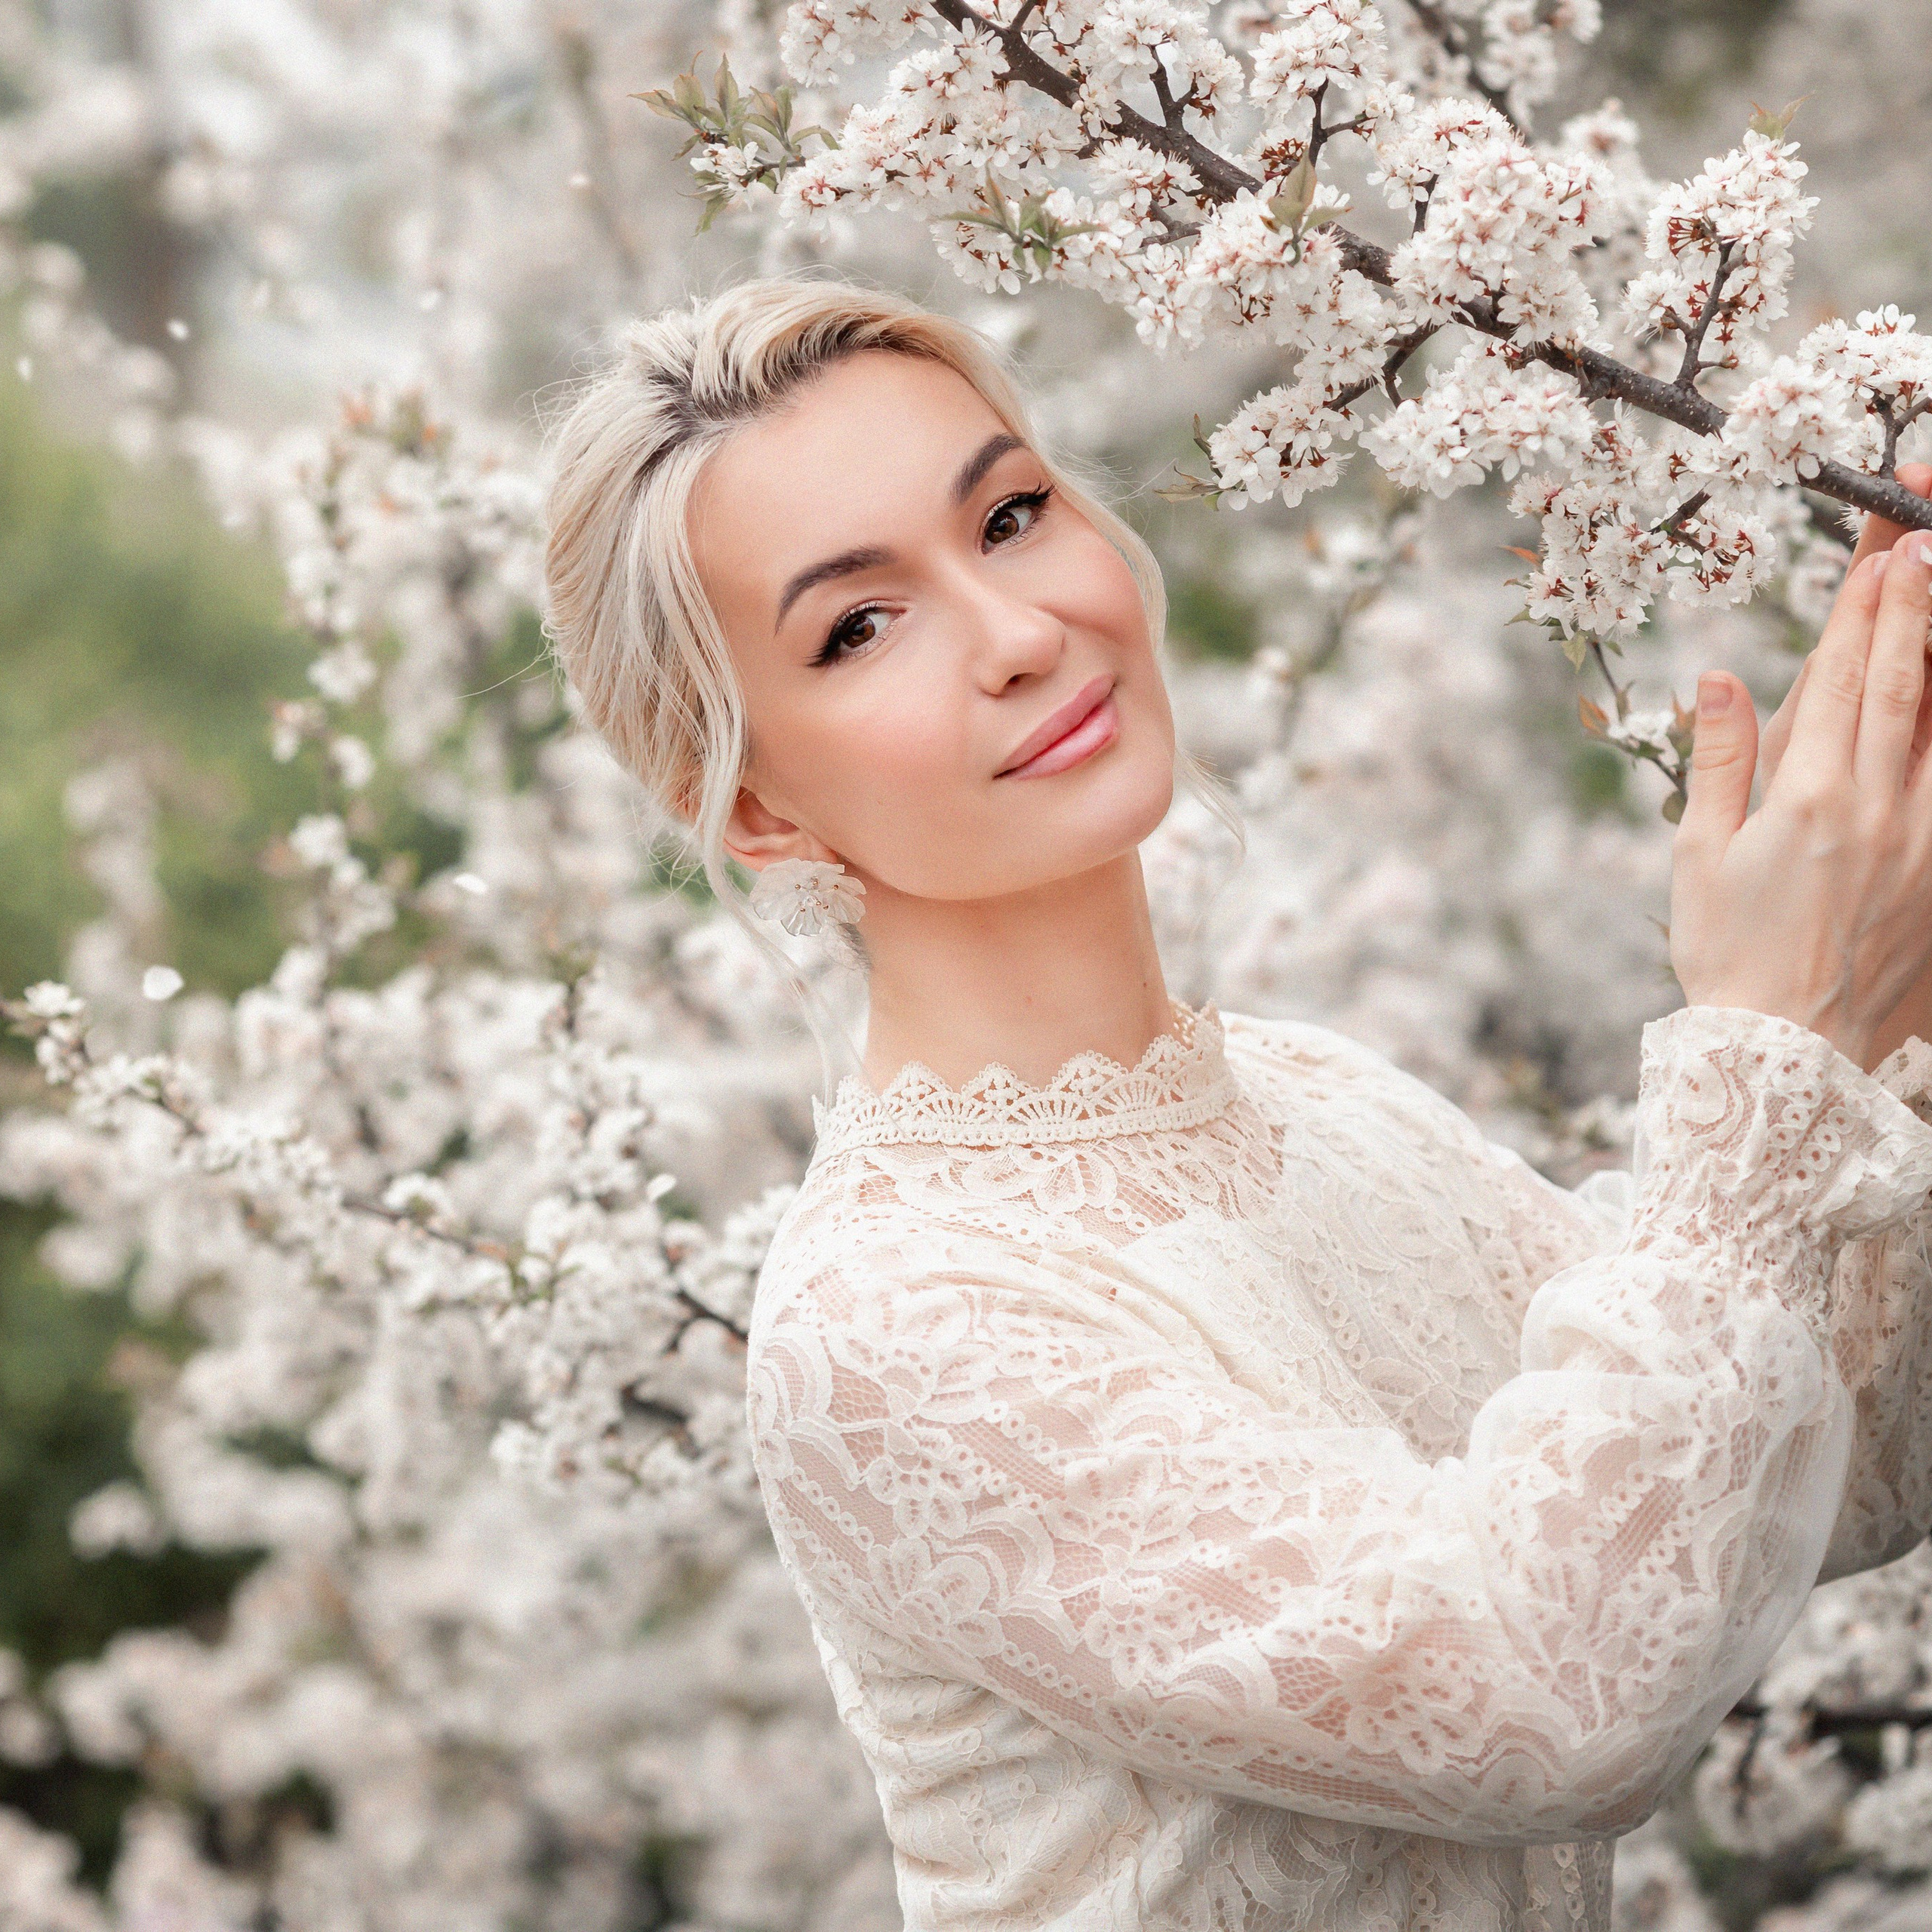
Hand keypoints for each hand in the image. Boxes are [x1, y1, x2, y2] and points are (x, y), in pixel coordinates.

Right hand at [1670, 493, 1931, 1070]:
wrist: (1787, 1054)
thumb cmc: (1728, 952)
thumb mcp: (1700, 854)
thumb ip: (1719, 759)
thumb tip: (1719, 677)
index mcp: (1810, 800)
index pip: (1844, 680)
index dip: (1864, 610)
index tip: (1881, 554)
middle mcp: (1880, 811)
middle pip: (1908, 686)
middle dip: (1918, 609)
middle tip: (1927, 548)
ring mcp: (1925, 842)